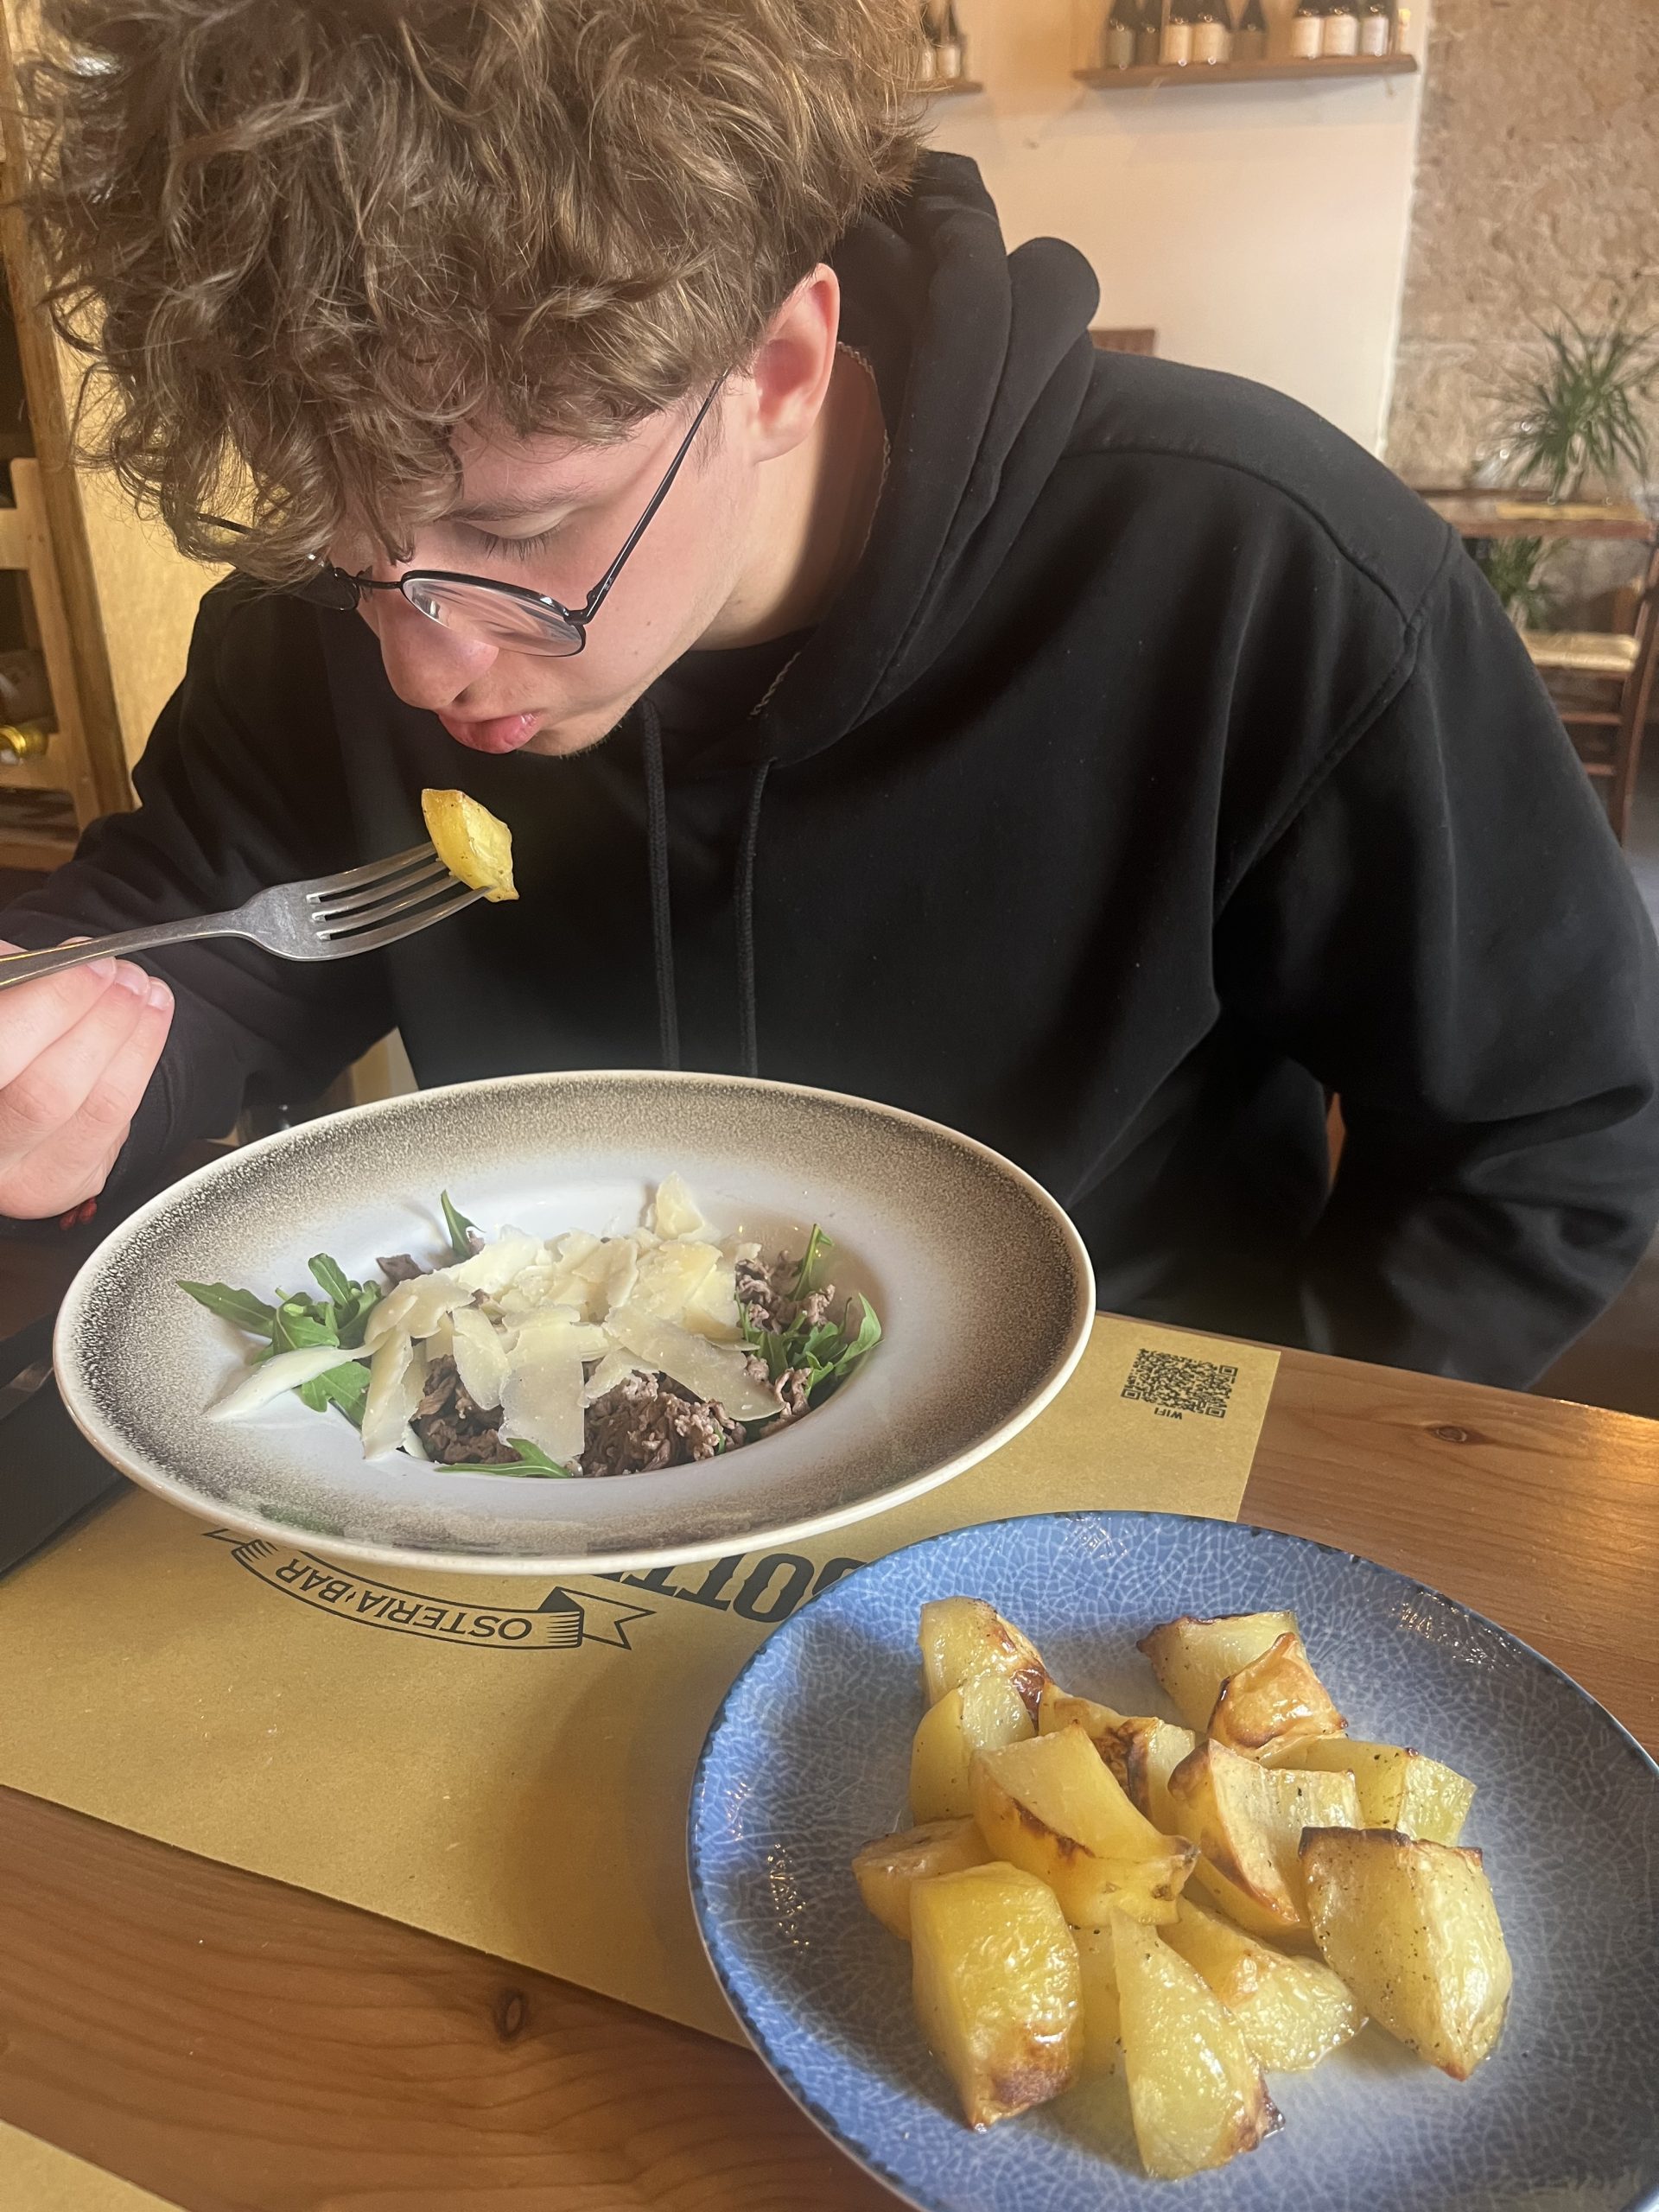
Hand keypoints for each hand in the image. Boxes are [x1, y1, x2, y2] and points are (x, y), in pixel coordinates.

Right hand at [0, 939, 173, 1218]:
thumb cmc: (4, 1047)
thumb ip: (13, 984)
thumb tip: (58, 963)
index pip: (4, 1054)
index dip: (52, 1006)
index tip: (88, 964)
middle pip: (49, 1093)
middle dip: (101, 1024)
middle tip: (126, 978)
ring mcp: (21, 1176)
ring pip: (95, 1113)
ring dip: (134, 1042)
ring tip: (146, 994)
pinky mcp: (63, 1184)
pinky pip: (117, 1128)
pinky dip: (140, 1068)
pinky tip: (148, 1027)